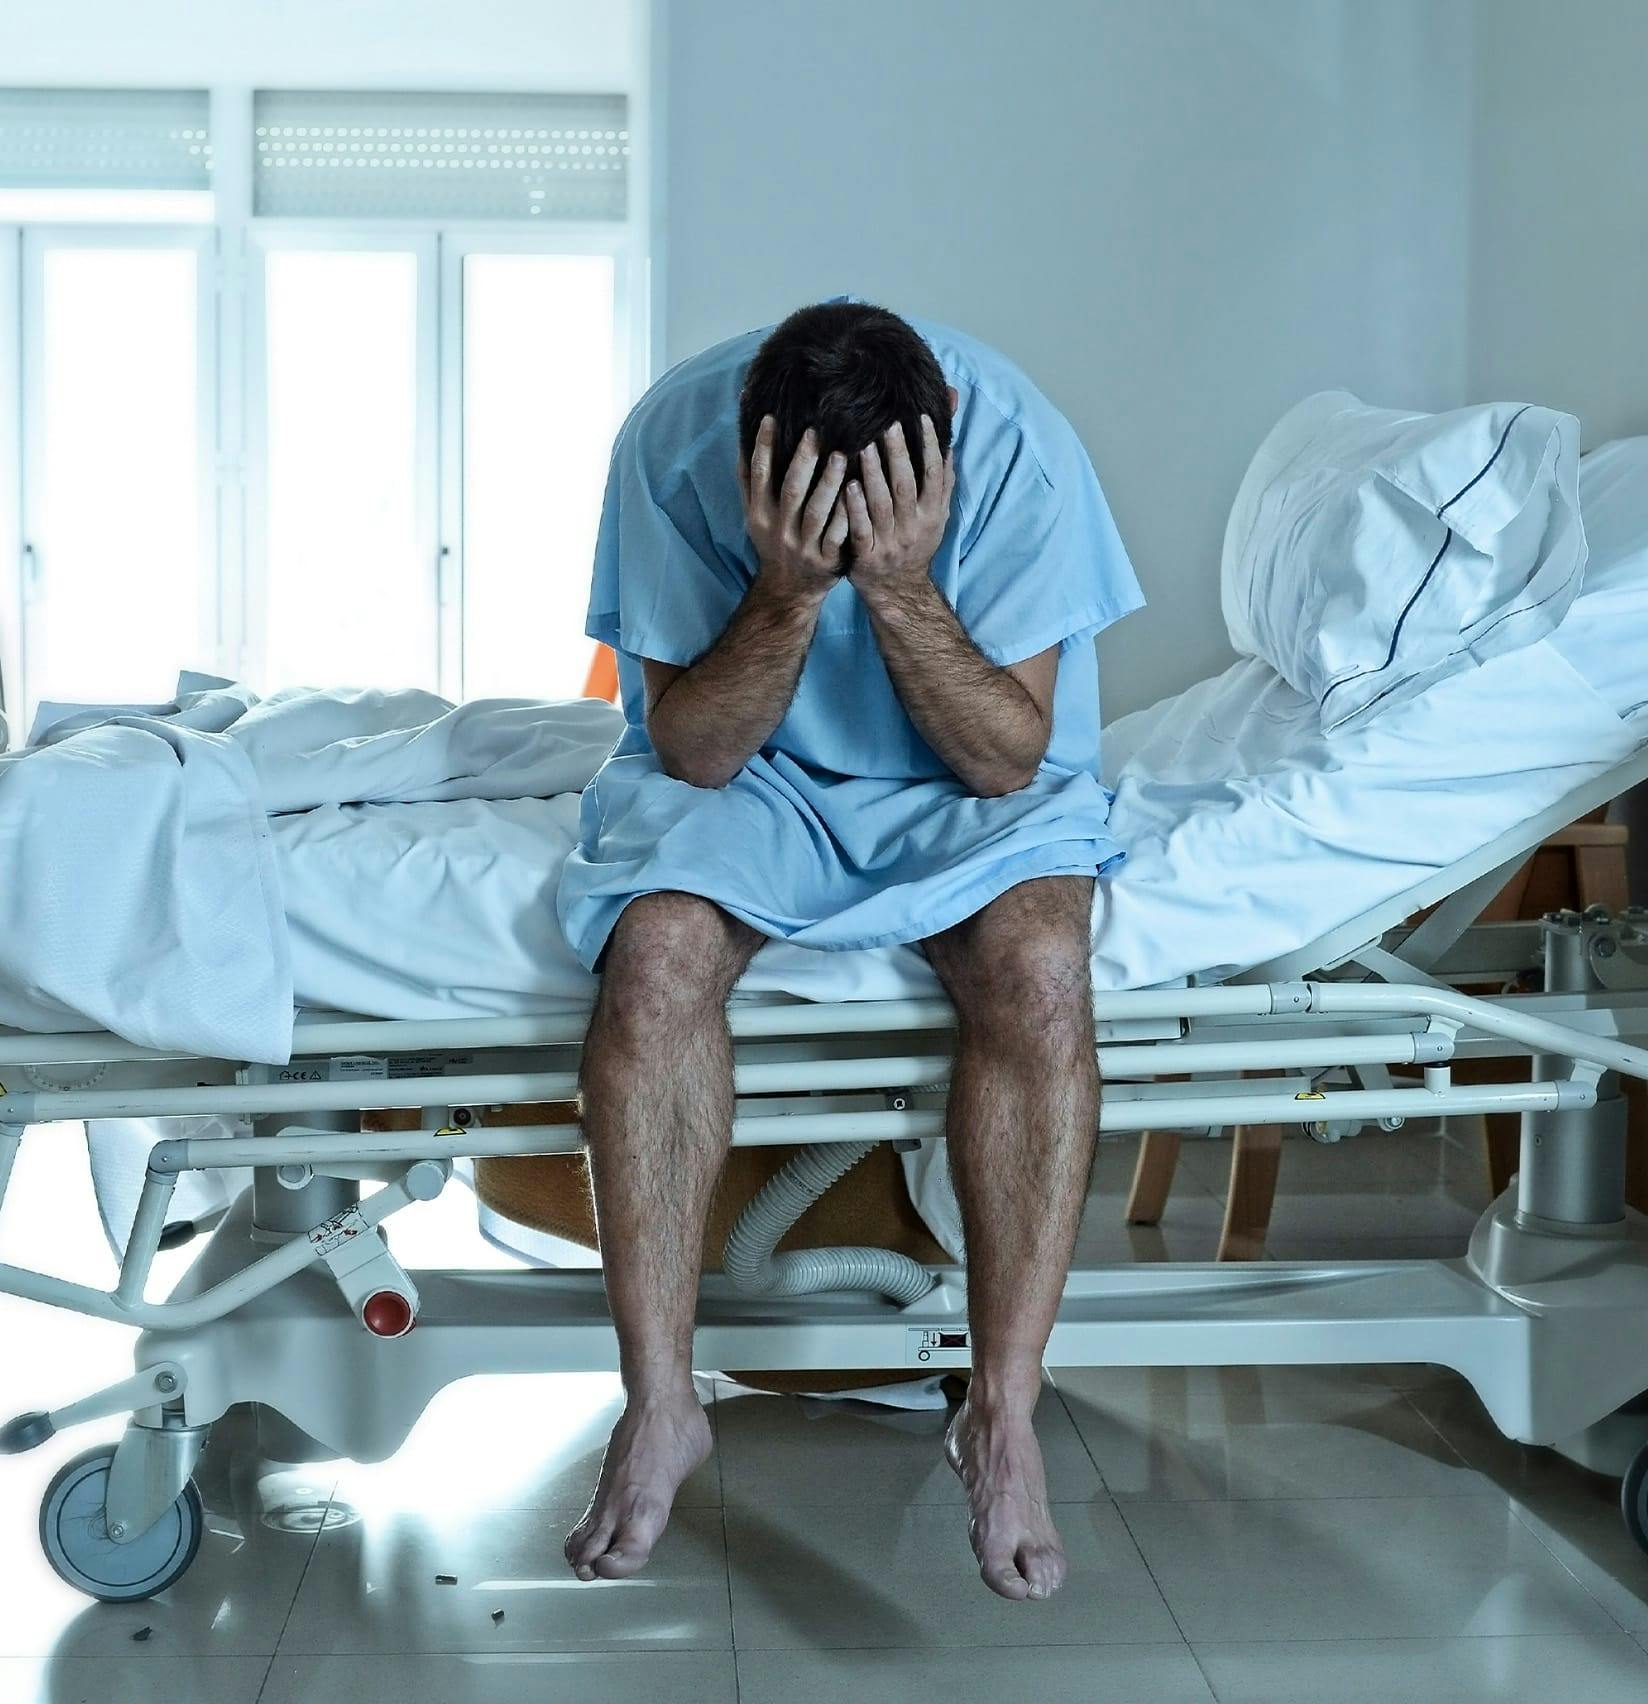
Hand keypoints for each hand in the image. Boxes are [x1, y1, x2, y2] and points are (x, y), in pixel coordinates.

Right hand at [738, 416, 849, 599]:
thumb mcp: (754, 516)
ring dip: (829, 483)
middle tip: (816, 432)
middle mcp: (779, 529)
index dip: (762, 446)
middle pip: (790, 490)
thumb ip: (749, 482)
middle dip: (802, 460)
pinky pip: (838, 534)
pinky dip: (846, 514)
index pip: (758, 475)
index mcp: (759, 514)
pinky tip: (858, 493)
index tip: (770, 417)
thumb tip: (742, 438)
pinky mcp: (826, 560)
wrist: (788, 590)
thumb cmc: (774, 542)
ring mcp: (803, 545)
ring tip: (841, 456)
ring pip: (816, 511)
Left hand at [843, 415, 954, 598]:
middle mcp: (914, 526)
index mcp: (932, 513)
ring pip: (883, 504)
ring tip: (865, 447)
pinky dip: (856, 508)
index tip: (921, 417)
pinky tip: (848, 487)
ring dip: (874, 475)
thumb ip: (942, 480)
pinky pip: (862, 530)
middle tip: (889, 425)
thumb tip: (949, 441)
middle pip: (907, 485)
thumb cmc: (915, 542)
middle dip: (899, 454)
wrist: (899, 590)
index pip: (934, 474)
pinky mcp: (868, 556)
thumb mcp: (936, 514)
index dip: (929, 446)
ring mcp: (891, 542)